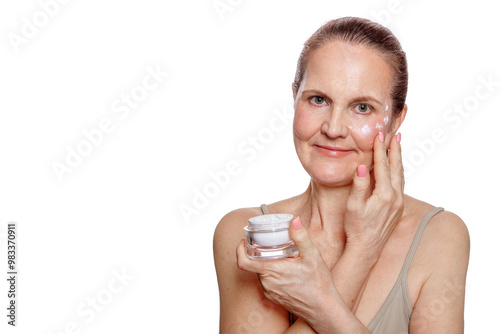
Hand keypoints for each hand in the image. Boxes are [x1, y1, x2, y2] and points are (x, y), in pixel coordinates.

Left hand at [236, 217, 334, 329]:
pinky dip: (272, 273)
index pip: (243, 262)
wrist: (323, 309)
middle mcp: (266, 283)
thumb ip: (301, 236)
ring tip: (280, 256)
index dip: (240, 250)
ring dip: (266, 263)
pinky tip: (285, 269)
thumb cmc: (318, 283)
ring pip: (260, 273)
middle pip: (253, 264)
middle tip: (269, 244)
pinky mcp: (274, 298)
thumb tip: (294, 220)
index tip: (245, 241)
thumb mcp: (312, 255)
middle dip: (258, 253)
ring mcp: (269, 292)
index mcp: (271, 271)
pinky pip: (267, 282)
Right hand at [344, 132, 403, 257]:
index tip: (379, 135)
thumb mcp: (353, 206)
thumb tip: (362, 166)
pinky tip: (395, 169)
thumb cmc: (356, 228)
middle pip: (397, 167)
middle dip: (395, 150)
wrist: (366, 249)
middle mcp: (396, 197)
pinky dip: (398, 172)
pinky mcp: (398, 208)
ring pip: (401, 176)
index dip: (380, 149)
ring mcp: (399, 203)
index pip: (383, 166)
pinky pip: (400, 184)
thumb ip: (359, 185)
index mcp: (384, 195)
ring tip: (397, 147)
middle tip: (395, 134)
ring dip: (399, 160)